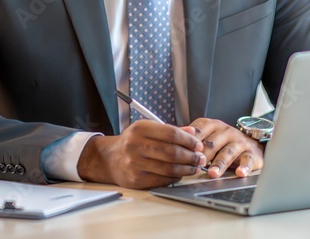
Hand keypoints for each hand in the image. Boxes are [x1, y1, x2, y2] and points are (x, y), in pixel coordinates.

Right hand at [76, 121, 205, 188]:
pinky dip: (175, 177)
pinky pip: (162, 180)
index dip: (189, 140)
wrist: (108, 159)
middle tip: (200, 158)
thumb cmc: (132, 142)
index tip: (198, 145)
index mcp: (140, 129)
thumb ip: (171, 130)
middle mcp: (135, 146)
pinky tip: (181, 174)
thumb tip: (193, 133)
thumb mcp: (148, 129)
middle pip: (172, 152)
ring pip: (169, 168)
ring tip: (195, 167)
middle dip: (191, 156)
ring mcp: (134, 164)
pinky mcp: (135, 179)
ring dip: (186, 169)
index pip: (171, 134)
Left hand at [186, 118, 264, 177]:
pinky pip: (247, 160)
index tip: (181, 152)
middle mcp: (226, 131)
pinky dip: (244, 167)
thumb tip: (168, 143)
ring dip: (219, 163)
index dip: (189, 142)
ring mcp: (239, 142)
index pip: (199, 131)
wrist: (251, 144)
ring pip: (228, 153)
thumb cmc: (223, 142)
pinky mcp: (250, 153)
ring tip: (212, 173)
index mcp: (213, 125)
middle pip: (212, 143)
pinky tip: (240, 173)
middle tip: (194, 165)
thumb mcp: (207, 136)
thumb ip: (191, 139)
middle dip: (202, 155)